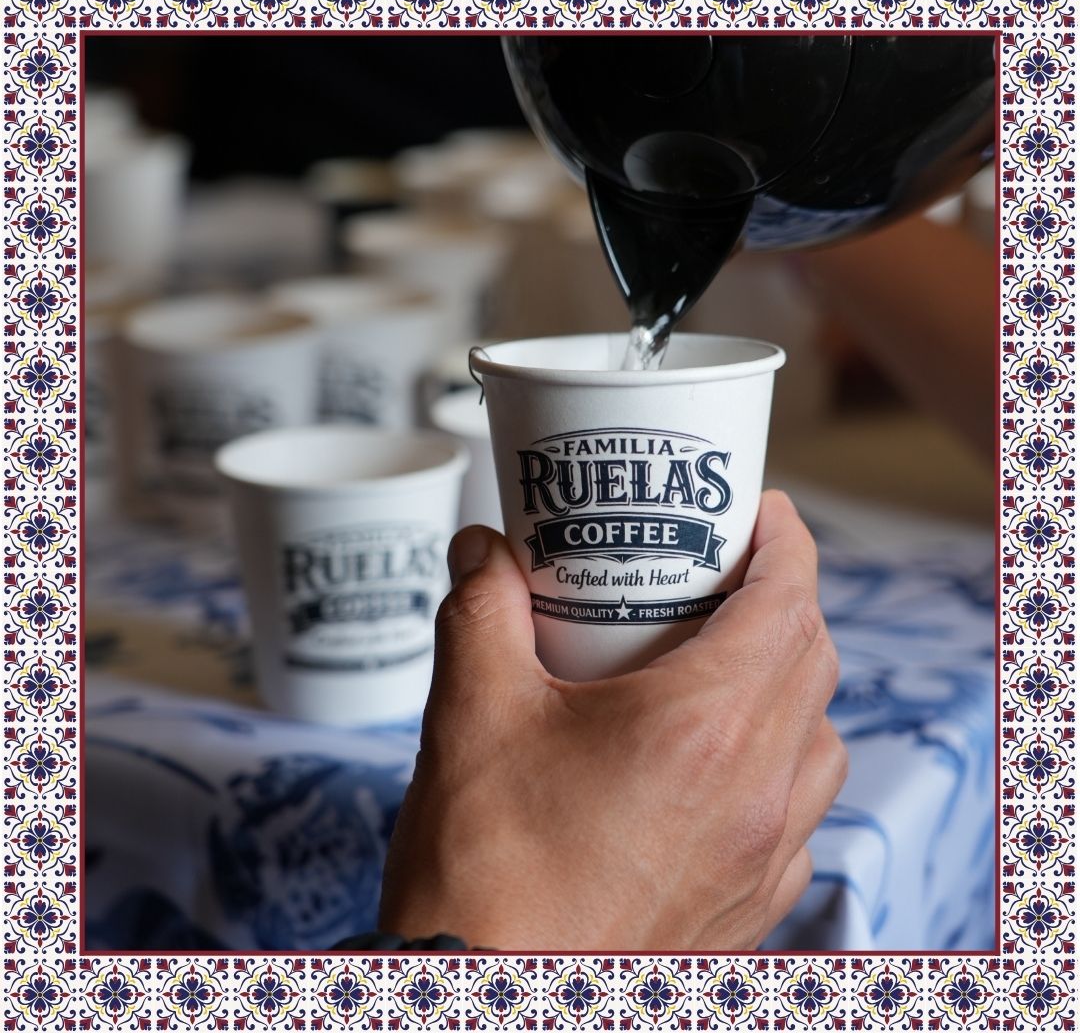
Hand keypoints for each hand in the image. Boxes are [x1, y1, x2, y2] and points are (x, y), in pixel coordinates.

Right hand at [378, 490, 846, 949]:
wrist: (492, 998)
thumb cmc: (487, 871)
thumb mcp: (472, 715)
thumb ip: (481, 612)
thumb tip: (481, 551)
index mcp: (703, 728)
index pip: (788, 603)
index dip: (787, 542)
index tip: (764, 511)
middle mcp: (755, 790)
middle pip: (812, 661)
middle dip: (782, 601)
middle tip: (725, 575)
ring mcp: (762, 855)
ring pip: (818, 741)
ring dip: (788, 685)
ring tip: (725, 665)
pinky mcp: (749, 903)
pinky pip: (797, 814)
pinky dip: (777, 766)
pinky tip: (716, 768)